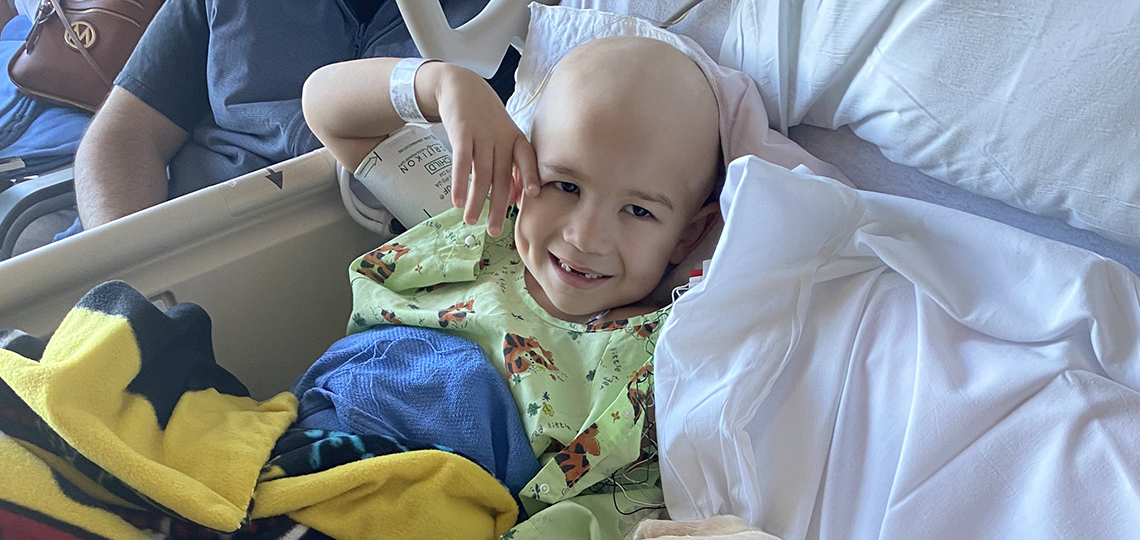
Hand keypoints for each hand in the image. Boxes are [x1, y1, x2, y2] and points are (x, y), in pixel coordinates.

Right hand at [431, 63, 538, 236]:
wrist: (460, 85)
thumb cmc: (485, 117)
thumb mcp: (503, 136)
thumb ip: (511, 165)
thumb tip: (518, 197)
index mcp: (515, 139)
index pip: (527, 159)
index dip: (529, 176)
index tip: (531, 196)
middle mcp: (501, 138)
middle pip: (502, 176)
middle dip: (499, 206)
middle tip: (495, 231)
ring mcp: (481, 135)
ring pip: (481, 174)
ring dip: (476, 200)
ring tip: (472, 221)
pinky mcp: (461, 132)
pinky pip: (461, 162)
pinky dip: (460, 182)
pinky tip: (457, 201)